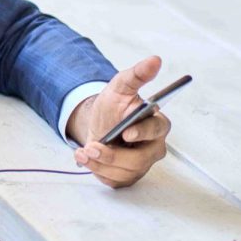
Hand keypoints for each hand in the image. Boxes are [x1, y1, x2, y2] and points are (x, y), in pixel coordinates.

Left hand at [66, 55, 170, 188]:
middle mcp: (153, 147)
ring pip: (124, 172)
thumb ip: (137, 74)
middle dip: (113, 155)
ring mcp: (142, 164)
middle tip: (91, 147)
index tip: (127, 132)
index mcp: (157, 124)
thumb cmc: (114, 106)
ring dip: (100, 163)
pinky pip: (114, 180)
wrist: (99, 123)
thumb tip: (155, 60)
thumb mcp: (120, 86)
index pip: (156, 130)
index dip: (143, 133)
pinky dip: (97, 171)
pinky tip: (86, 159)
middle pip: (140, 159)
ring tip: (83, 152)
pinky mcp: (128, 176)